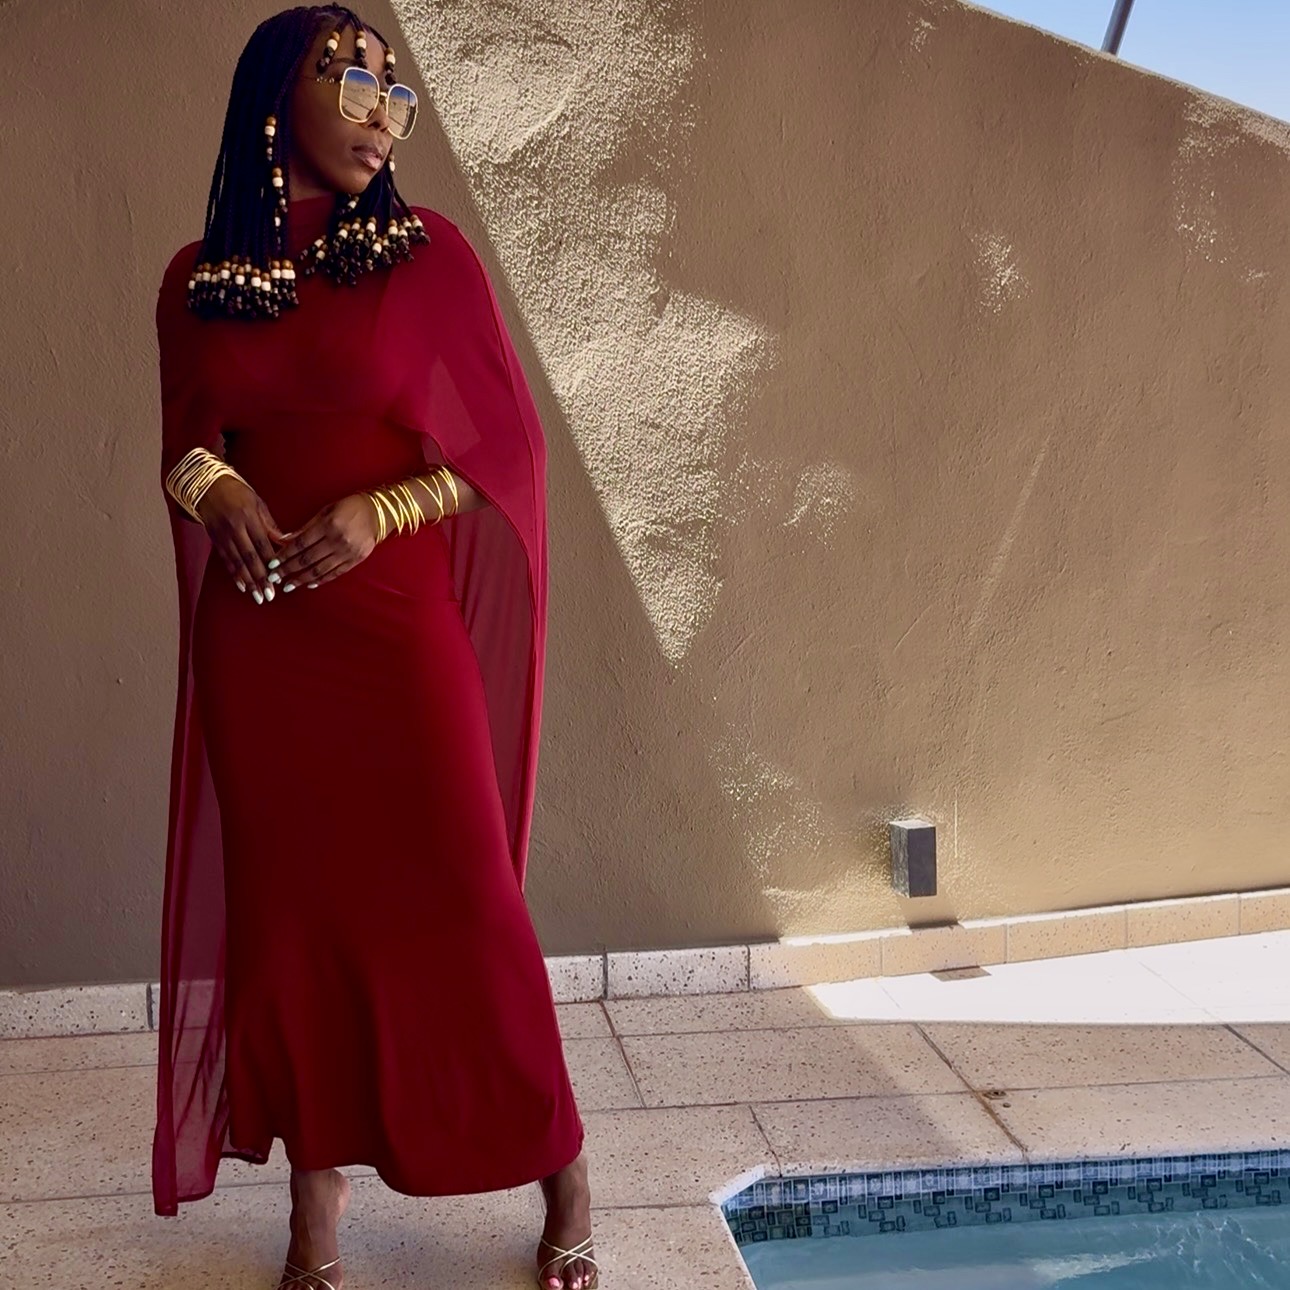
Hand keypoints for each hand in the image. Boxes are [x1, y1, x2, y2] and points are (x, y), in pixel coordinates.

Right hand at [196, 475, 289, 603]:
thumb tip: (286, 544)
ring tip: (258, 596)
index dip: (271, 562)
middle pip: (249, 557)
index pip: (262, 544)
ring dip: (248, 581)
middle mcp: (234, 527)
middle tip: (270, 595)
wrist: (206, 484)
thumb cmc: (237, 491)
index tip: (280, 577)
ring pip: (237, 562)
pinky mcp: (214, 539)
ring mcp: (222, 534)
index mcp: (248, 516)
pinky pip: (225, 560)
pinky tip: (242, 586)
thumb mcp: (258, 503)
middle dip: (260, 578)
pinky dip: (234, 574)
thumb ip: (270, 526)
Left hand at [264, 493, 380, 592]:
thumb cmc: (349, 508)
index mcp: (328, 525)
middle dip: (288, 570)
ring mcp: (347, 552)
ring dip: (301, 579)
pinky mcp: (355, 560)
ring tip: (288, 586)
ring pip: (319, 570)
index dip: (285, 555)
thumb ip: (305, 528)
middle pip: (307, 559)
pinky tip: (309, 584)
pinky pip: (334, 573)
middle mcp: (337, 540)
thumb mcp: (325, 511)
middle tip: (274, 578)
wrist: (377, 514)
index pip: (300, 544)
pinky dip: (320, 580)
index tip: (273, 563)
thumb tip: (284, 541)